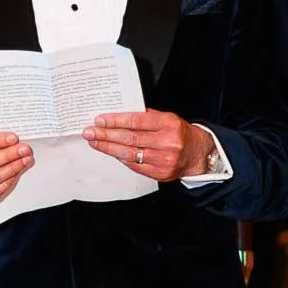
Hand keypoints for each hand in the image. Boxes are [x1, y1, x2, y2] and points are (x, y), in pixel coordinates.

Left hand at [83, 110, 210, 180]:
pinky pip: (134, 165)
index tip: (99, 120)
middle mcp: (167, 142)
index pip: (136, 121)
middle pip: (129, 138)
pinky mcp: (160, 173)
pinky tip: (110, 152)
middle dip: (106, 135)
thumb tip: (117, 114)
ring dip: (108, 148)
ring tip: (95, 142)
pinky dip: (120, 158)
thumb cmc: (179, 133)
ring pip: (129, 154)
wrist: (197, 154)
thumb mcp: (167, 118)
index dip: (115, 121)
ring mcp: (164, 160)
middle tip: (89, 132)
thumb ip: (145, 116)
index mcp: (168, 124)